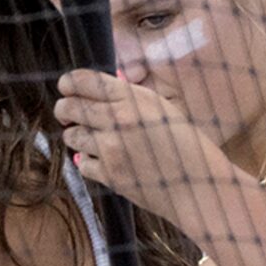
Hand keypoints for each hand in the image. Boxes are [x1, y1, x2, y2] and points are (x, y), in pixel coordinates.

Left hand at [54, 70, 231, 221]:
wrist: (201, 186)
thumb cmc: (186, 147)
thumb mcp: (162, 110)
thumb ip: (128, 99)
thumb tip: (93, 92)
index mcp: (134, 98)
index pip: (81, 80)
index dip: (68, 84)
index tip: (67, 90)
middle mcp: (119, 118)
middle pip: (67, 107)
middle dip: (65, 111)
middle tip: (70, 117)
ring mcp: (112, 147)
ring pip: (70, 135)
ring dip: (78, 137)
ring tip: (96, 142)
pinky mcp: (109, 173)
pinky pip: (81, 163)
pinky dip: (89, 163)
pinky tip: (106, 162)